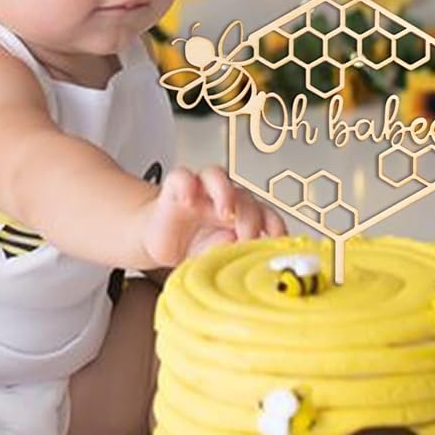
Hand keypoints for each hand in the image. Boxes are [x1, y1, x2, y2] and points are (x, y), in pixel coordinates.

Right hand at [140, 166, 287, 267]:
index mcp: (239, 220)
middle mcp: (222, 201)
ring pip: (217, 175)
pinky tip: (189, 201)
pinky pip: (181, 176)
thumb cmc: (189, 248)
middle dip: (251, 217)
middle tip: (247, 238)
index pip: (265, 214)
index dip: (275, 226)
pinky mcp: (174, 190)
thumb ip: (224, 254)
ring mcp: (199, 192)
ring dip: (225, 191)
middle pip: (244, 196)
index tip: (278, 242)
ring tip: (225, 212)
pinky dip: (187, 184)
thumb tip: (237, 247)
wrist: (156, 242)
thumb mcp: (211, 260)